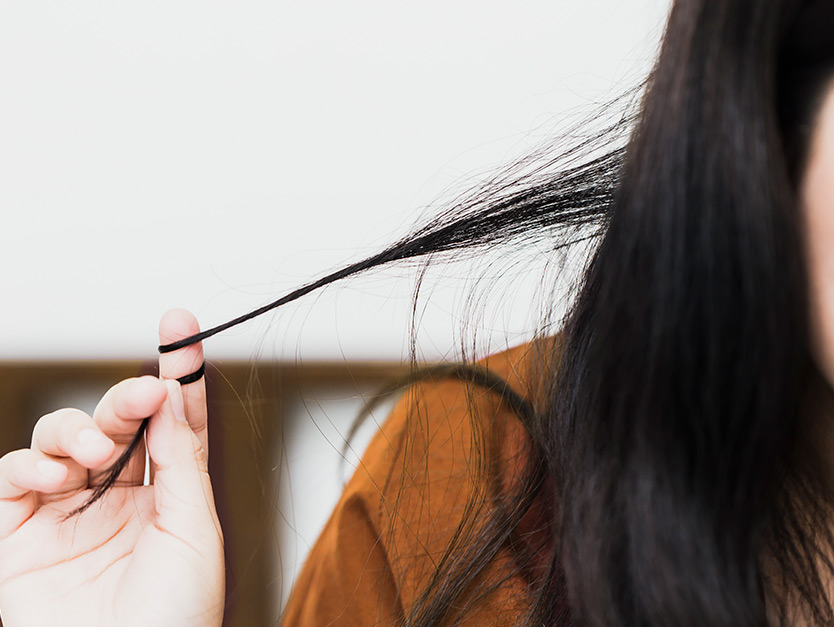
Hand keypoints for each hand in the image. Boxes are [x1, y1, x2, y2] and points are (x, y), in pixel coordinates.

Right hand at [0, 309, 223, 626]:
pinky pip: (15, 475)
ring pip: (62, 437)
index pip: (171, 424)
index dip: (178, 375)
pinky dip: (33, 461)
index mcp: (166, 499)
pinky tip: (59, 473)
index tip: (181, 326)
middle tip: (145, 391)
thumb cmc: (172, 619)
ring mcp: (64, 514)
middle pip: (118, 423)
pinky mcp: (16, 534)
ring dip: (80, 430)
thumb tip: (173, 396)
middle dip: (128, 397)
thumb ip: (180, 462)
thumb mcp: (193, 532)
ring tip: (100, 453)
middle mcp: (115, 500)